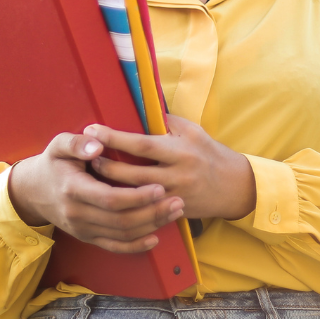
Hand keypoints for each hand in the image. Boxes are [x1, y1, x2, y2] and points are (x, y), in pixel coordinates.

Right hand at [7, 132, 186, 252]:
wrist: (33, 191)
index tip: (160, 188)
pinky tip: (155, 237)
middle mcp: (77, 214)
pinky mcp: (87, 237)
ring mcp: (82, 229)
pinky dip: (136, 246)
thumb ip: (77, 142)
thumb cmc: (53, 163)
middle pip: (121, 220)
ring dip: (151, 226)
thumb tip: (97, 144)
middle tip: (178, 201)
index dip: (137, 197)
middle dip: (152, 213)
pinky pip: (114, 247)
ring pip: (122, 234)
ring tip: (174, 212)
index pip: (110, 199)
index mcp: (73, 189)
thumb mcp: (58, 145)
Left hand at [87, 116, 255, 221]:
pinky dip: (125, 202)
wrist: (233, 186)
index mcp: (180, 150)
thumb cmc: (208, 152)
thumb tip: (137, 106)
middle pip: (133, 174)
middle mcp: (177, 175)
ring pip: (135, 195)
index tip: (93, 130)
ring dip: (111, 185)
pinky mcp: (173, 211)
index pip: (142, 144)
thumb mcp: (191, 130)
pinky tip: (109, 196)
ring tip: (92, 174)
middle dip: (106, 165)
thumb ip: (165, 121)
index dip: (115, 138)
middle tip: (86, 155)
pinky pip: (144, 209)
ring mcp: (174, 196)